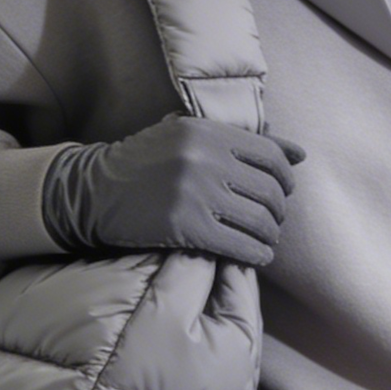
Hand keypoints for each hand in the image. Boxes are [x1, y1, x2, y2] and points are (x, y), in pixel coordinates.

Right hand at [41, 113, 306, 266]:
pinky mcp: (186, 227)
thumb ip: (240, 141)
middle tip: (272, 221)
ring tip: (265, 241)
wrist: (92, 191)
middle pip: (269, 191)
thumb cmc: (143, 163)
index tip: (282, 192)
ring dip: (269, 235)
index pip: (271, 156)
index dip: (285, 179)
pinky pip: (239, 245)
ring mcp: (196, 193)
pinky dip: (255, 254)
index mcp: (207, 132)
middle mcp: (205, 159)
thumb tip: (298, 153)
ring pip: (258, 220)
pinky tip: (255, 257)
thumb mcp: (186, 136)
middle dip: (278, 211)